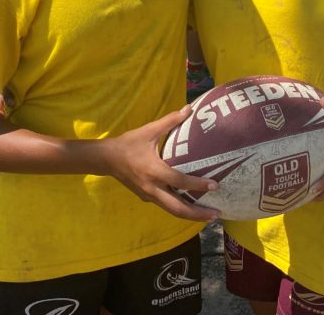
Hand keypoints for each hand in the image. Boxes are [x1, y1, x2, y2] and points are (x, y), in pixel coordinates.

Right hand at [103, 106, 219, 221]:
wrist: (106, 159)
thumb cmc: (128, 144)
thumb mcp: (149, 130)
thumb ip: (170, 121)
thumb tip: (189, 108)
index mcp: (154, 171)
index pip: (180, 181)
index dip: (197, 184)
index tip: (215, 185)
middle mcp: (152, 188)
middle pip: (178, 208)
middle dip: (198, 213)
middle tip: (217, 213)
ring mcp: (149, 196)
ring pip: (172, 211)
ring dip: (191, 215)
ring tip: (209, 215)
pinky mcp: (147, 198)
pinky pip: (166, 206)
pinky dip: (180, 209)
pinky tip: (191, 205)